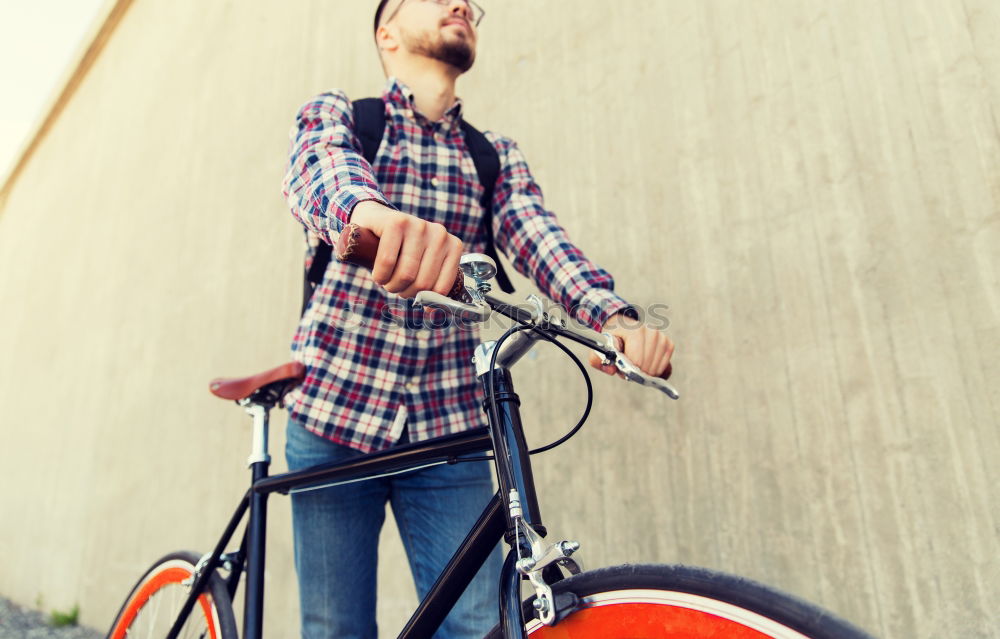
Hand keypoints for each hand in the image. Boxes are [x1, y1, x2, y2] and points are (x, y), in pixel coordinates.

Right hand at [350, 201, 464, 297]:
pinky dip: (380, 274)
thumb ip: (431, 286)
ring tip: (386, 280)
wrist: (376, 220)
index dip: (422, 299)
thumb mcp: (421, 266)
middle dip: (404, 292)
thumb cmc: (400, 251)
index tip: (412, 294)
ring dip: (390, 285)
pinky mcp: (397, 221)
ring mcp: (419, 225)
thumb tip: (432, 311)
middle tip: (395, 286)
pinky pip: (388, 261)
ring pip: (406, 274)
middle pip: (423, 283)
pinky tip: (378, 274)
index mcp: (452, 246)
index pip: (441, 288)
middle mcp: (440, 234)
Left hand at [589, 312, 673, 378]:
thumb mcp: (601, 347)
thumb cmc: (613, 339)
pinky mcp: (668, 344)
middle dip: (637, 372)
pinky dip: (656, 371)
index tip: (623, 366)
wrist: (624, 326)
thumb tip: (612, 370)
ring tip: (638, 365)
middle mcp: (651, 332)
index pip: (637, 360)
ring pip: (656, 368)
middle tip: (630, 367)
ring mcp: (661, 338)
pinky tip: (648, 365)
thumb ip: (597, 359)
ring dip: (646, 372)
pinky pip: (665, 366)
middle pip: (647, 366)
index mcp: (635, 330)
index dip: (629, 369)